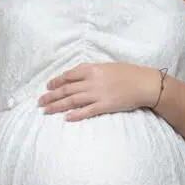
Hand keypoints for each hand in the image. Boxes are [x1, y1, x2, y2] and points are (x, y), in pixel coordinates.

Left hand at [38, 61, 161, 120]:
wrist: (144, 83)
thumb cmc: (128, 73)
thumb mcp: (107, 66)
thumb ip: (92, 71)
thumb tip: (78, 76)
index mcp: (92, 69)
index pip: (68, 75)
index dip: (56, 81)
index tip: (48, 86)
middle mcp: (92, 81)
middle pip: (66, 89)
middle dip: (51, 96)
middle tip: (40, 102)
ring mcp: (97, 94)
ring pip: (72, 100)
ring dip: (57, 106)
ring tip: (46, 111)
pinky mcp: (104, 106)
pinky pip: (86, 111)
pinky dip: (75, 115)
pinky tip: (66, 118)